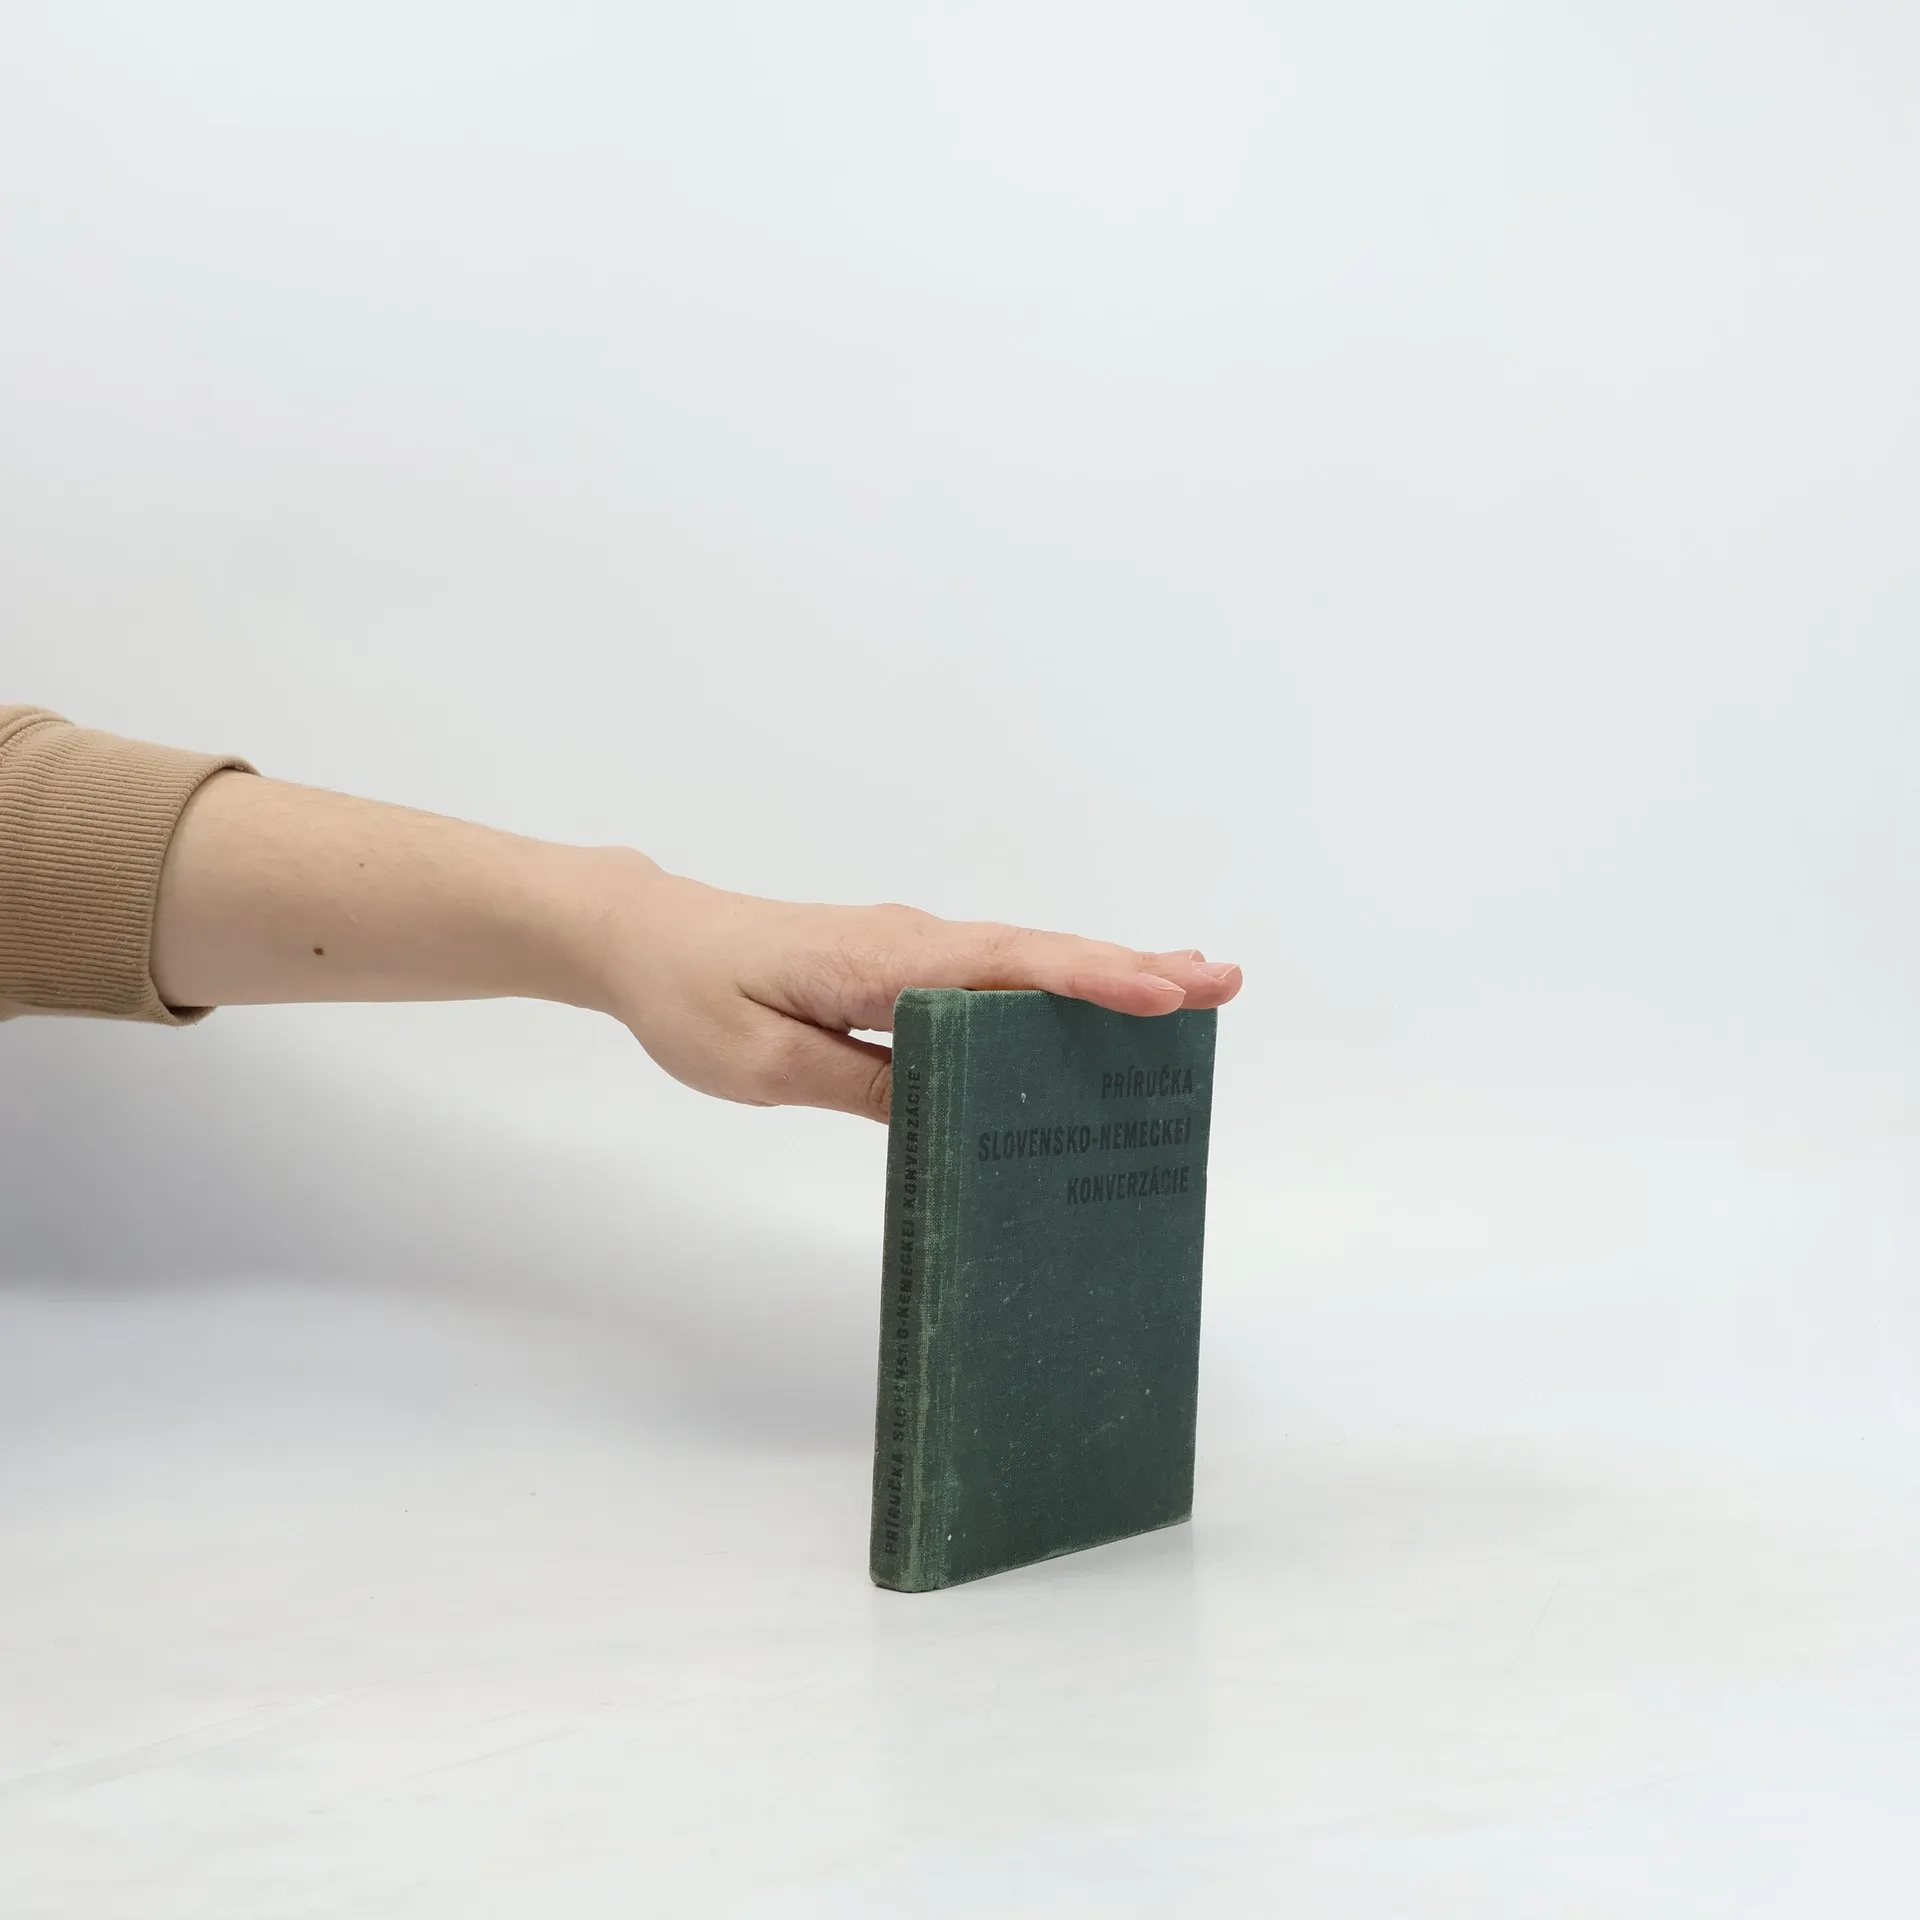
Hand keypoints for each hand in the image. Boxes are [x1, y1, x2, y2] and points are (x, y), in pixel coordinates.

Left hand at [591, 862, 1242, 1122]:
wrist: (646, 937)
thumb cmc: (694, 997)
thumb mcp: (764, 1064)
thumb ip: (860, 1081)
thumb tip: (950, 1108)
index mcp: (881, 959)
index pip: (1004, 967)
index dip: (1087, 980)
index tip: (1162, 991)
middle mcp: (911, 941)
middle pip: (1039, 954)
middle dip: (1133, 969)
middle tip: (1223, 983)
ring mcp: (912, 949)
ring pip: (1026, 960)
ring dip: (1109, 972)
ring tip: (1194, 989)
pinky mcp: (902, 966)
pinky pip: (996, 975)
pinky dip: (1057, 984)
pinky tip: (1094, 1005)